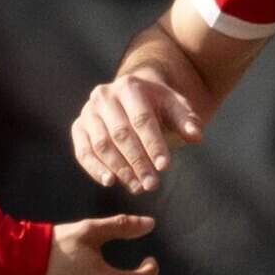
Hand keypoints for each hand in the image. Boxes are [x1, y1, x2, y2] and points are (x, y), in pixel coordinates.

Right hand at [72, 72, 203, 193]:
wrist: (132, 95)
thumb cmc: (158, 105)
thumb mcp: (176, 107)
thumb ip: (187, 121)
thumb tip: (195, 136)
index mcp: (129, 87)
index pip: (142, 120)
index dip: (153, 144)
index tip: (165, 167)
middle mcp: (104, 96)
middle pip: (121, 134)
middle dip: (137, 162)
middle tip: (152, 185)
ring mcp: (88, 112)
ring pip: (101, 144)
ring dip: (119, 169)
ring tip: (137, 187)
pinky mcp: (78, 127)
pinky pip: (83, 151)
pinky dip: (95, 168)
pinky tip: (110, 182)